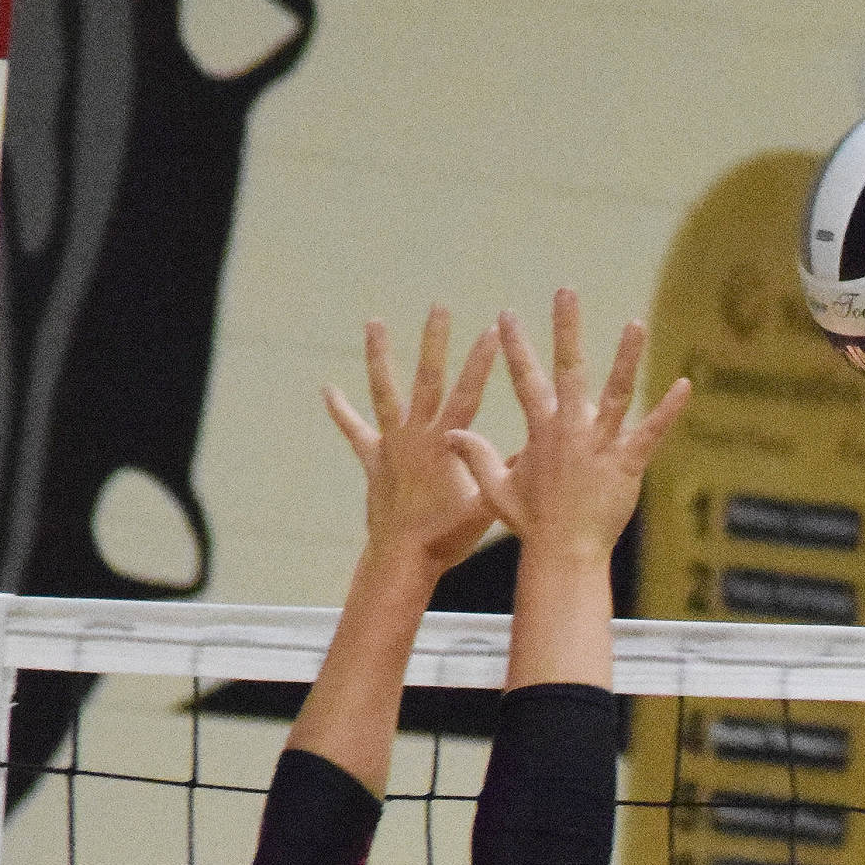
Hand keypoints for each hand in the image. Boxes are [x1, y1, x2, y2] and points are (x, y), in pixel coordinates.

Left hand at [324, 307, 498, 575]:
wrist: (402, 557)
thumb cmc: (446, 537)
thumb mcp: (486, 506)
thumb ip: (507, 474)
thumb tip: (537, 451)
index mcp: (446, 444)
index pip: (468, 394)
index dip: (482, 362)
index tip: (492, 330)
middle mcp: (417, 436)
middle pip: (426, 379)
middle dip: (434, 341)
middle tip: (438, 307)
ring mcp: (392, 445)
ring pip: (384, 392)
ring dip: (379, 356)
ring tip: (374, 323)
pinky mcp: (374, 460)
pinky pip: (355, 432)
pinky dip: (341, 411)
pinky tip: (328, 390)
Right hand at [447, 291, 690, 567]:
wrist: (563, 554)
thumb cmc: (532, 524)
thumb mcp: (497, 489)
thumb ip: (477, 456)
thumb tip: (451, 433)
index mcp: (541, 432)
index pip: (525, 380)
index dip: (515, 346)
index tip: (506, 315)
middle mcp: (570, 430)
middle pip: (568, 370)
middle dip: (565, 329)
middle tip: (564, 291)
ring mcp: (600, 445)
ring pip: (615, 393)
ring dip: (626, 358)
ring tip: (636, 323)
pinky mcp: (627, 464)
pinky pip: (651, 432)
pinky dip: (668, 410)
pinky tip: (684, 385)